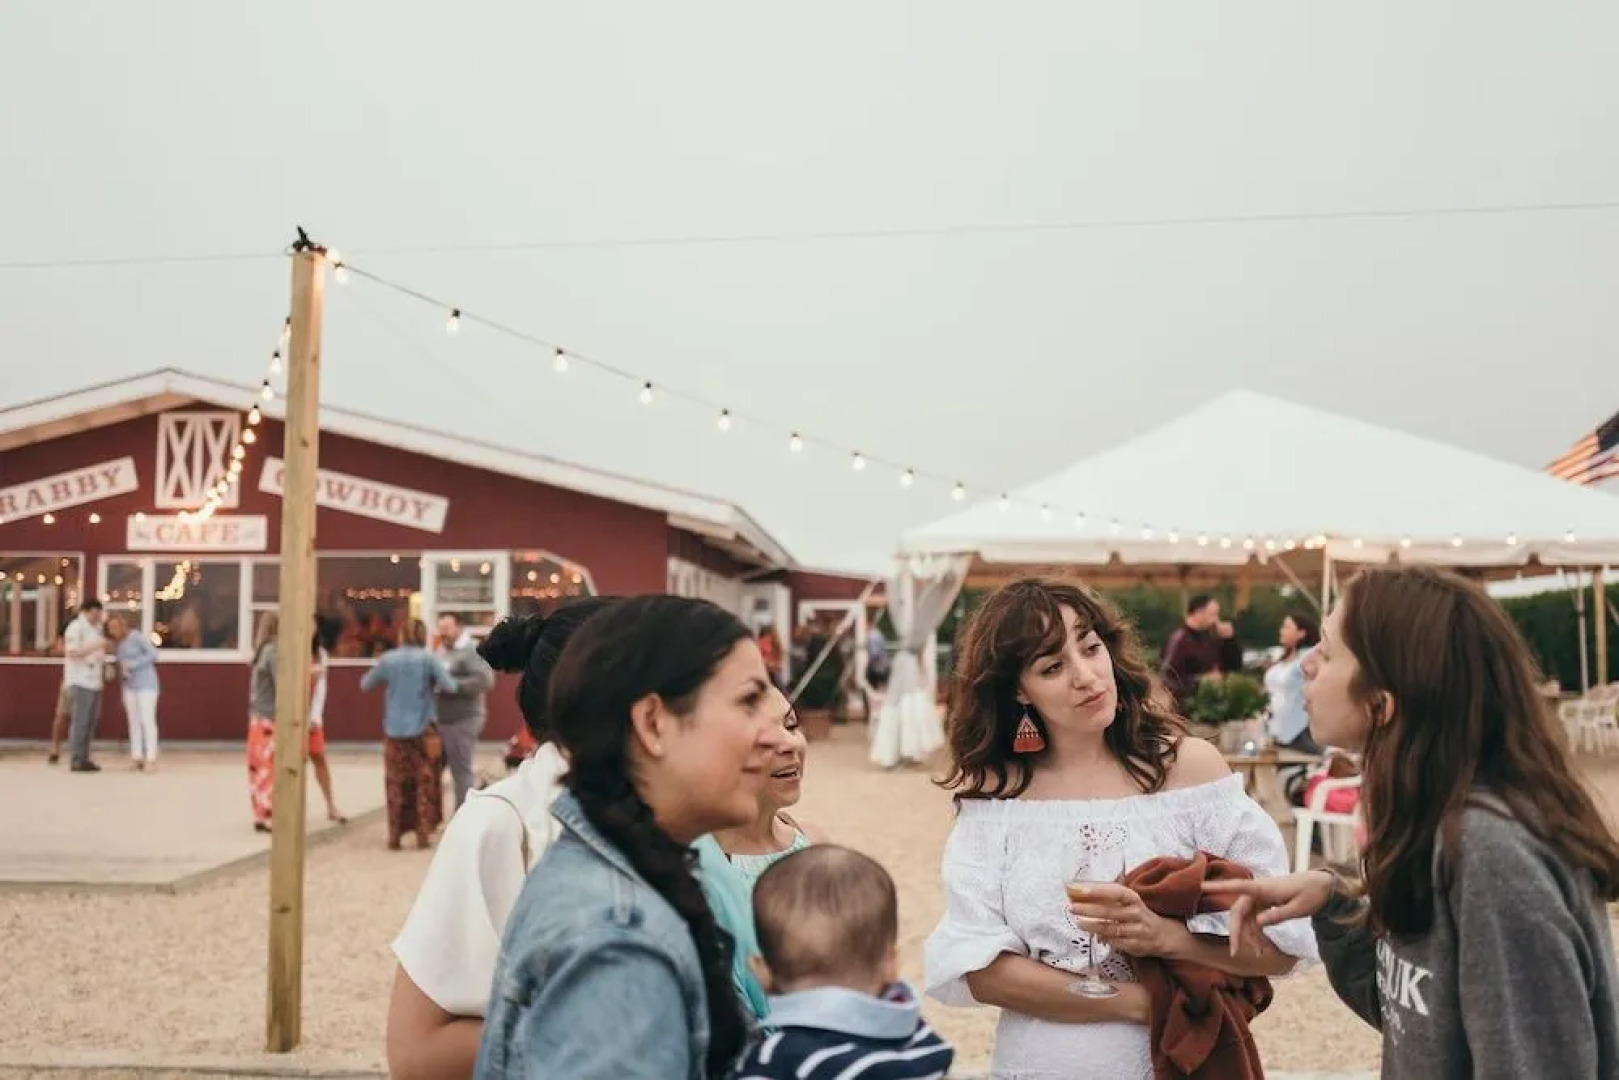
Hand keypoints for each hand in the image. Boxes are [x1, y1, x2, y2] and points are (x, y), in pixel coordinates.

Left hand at [1069, 882, 1187, 959]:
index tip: (1078, 888)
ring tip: (1078, 922)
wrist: (1163, 934)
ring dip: (1092, 926)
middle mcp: (1136, 913)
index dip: (1096, 890)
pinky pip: (1115, 942)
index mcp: (1133, 898)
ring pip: (1110, 929)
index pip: (1115, 891)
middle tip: (1072, 907)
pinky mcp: (1136, 946)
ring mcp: (1137, 931)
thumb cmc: (1137, 913)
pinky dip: (1103, 939)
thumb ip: (1106, 897)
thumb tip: (1076, 891)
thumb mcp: (1127, 901)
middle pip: (1109, 911)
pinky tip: (1093, 935)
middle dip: (1088, 909)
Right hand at [1202, 870, 1335, 956]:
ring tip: (1258, 954)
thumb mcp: (1299, 908)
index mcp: (1264, 888)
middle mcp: (1258, 892)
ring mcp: (1260, 899)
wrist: (1322, 887)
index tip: (1200, 887)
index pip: (1237, 887)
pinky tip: (1262, 947)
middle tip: (1236, 953)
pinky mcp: (1264, 904)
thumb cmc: (1311, 894)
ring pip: (1245, 920)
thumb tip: (1259, 923)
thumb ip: (1278, 915)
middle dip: (1236, 933)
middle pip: (1238, 912)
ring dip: (1248, 937)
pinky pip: (1254, 921)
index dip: (1217, 887)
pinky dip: (1256, 934)